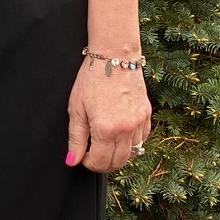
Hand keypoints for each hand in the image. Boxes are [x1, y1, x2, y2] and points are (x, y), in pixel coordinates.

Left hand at [66, 58, 152, 173]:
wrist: (114, 56)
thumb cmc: (92, 78)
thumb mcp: (76, 109)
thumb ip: (75, 138)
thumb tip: (72, 160)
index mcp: (105, 129)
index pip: (100, 162)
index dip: (88, 163)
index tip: (83, 156)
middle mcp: (125, 129)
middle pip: (117, 162)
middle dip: (103, 163)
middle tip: (93, 154)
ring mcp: (139, 122)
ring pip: (132, 154)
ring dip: (118, 155)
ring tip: (106, 145)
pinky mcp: (147, 115)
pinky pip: (142, 139)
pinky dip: (132, 143)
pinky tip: (120, 135)